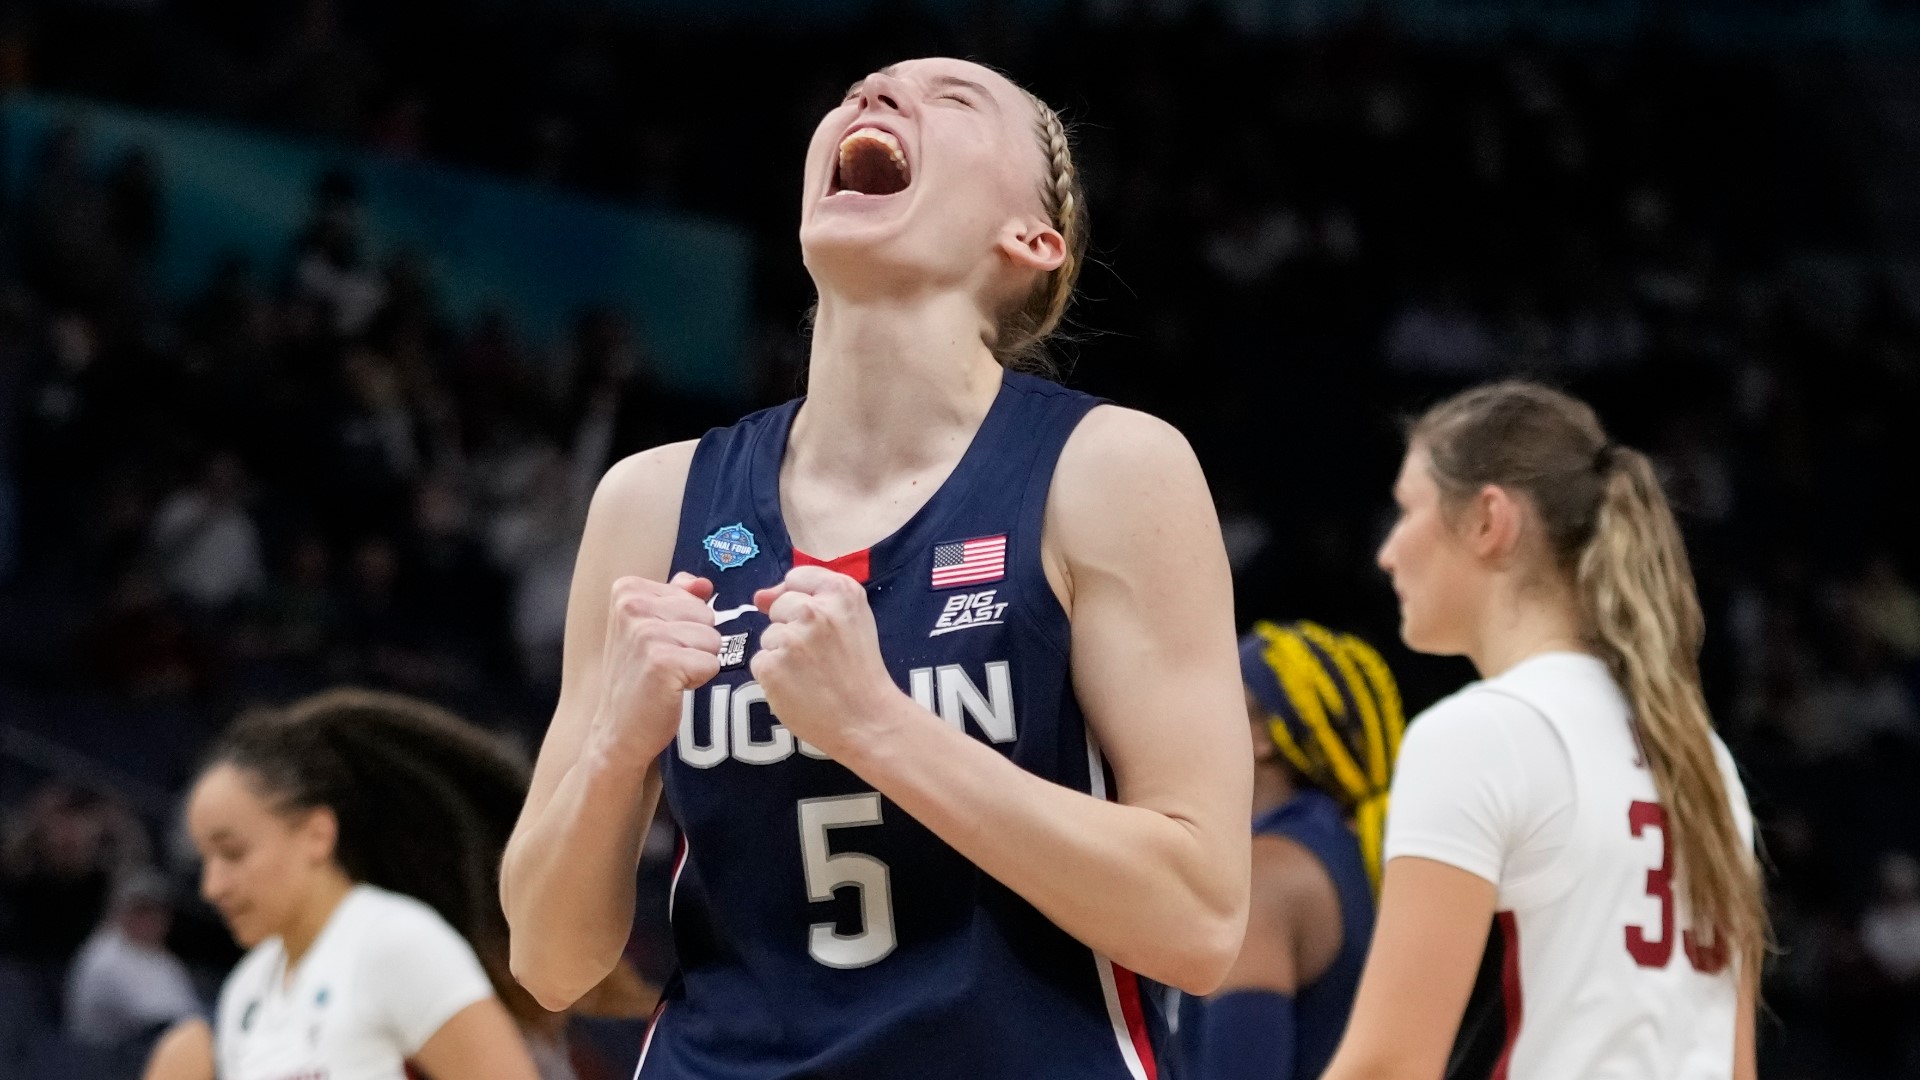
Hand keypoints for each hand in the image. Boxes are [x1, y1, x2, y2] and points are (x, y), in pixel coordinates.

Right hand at [590, 572, 721, 763]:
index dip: (686, 625)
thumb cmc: (638, 676)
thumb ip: (677, 597)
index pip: (694, 597)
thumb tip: (703, 583)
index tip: (657, 645)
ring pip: (713, 639)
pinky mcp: (663, 662)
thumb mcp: (650, 626)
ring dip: (698, 661)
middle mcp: (633, 606)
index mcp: (627, 589)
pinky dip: (699, 680)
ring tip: (667, 674)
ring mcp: (646, 633)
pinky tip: (671, 688)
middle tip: (664, 662)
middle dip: (695, 642)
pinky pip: (712, 663)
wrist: (618, 729)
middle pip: (707, 615)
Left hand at [750, 565, 902, 758]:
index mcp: (841, 592)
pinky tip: (798, 686)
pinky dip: (773, 676)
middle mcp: (815, 611)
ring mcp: (791, 639)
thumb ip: (811, 596)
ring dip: (782, 653)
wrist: (867, 719)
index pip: (797, 577)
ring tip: (811, 673)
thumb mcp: (852, 619)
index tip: (816, 623)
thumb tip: (760, 596)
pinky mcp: (772, 666)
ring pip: (769, 635)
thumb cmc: (860, 670)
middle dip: (791, 627)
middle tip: (819, 655)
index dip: (801, 600)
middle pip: (779, 605)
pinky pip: (760, 661)